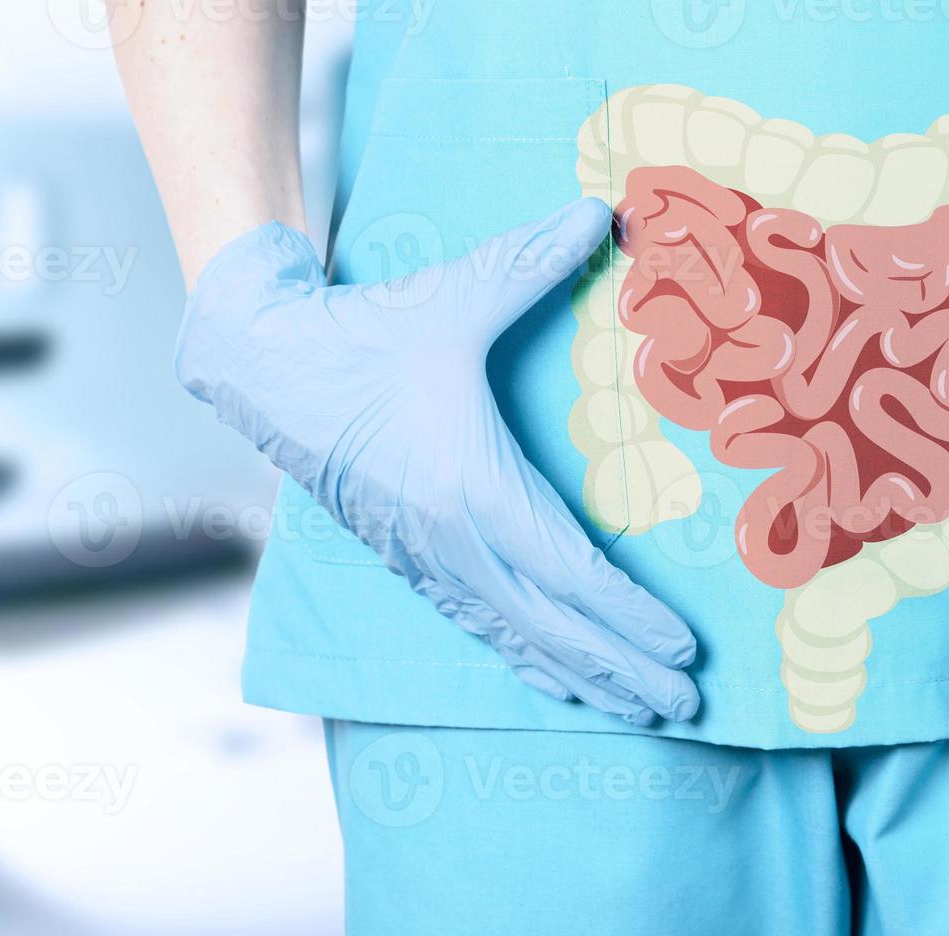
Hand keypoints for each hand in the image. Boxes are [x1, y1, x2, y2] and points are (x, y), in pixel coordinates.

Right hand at [178, 199, 700, 724]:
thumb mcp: (452, 294)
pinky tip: (558, 680)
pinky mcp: (404, 558)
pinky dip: (524, 658)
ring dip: (579, 676)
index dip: (629, 614)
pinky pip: (477, 625)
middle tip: (685, 703)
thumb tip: (604, 212)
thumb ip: (530, 261)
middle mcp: (449, 537)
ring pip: (514, 637)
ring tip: (638, 709)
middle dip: (622, 667)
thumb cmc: (360, 332)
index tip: (684, 645)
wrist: (263, 365)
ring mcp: (423, 556)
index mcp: (468, 485)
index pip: (568, 569)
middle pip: (551, 624)